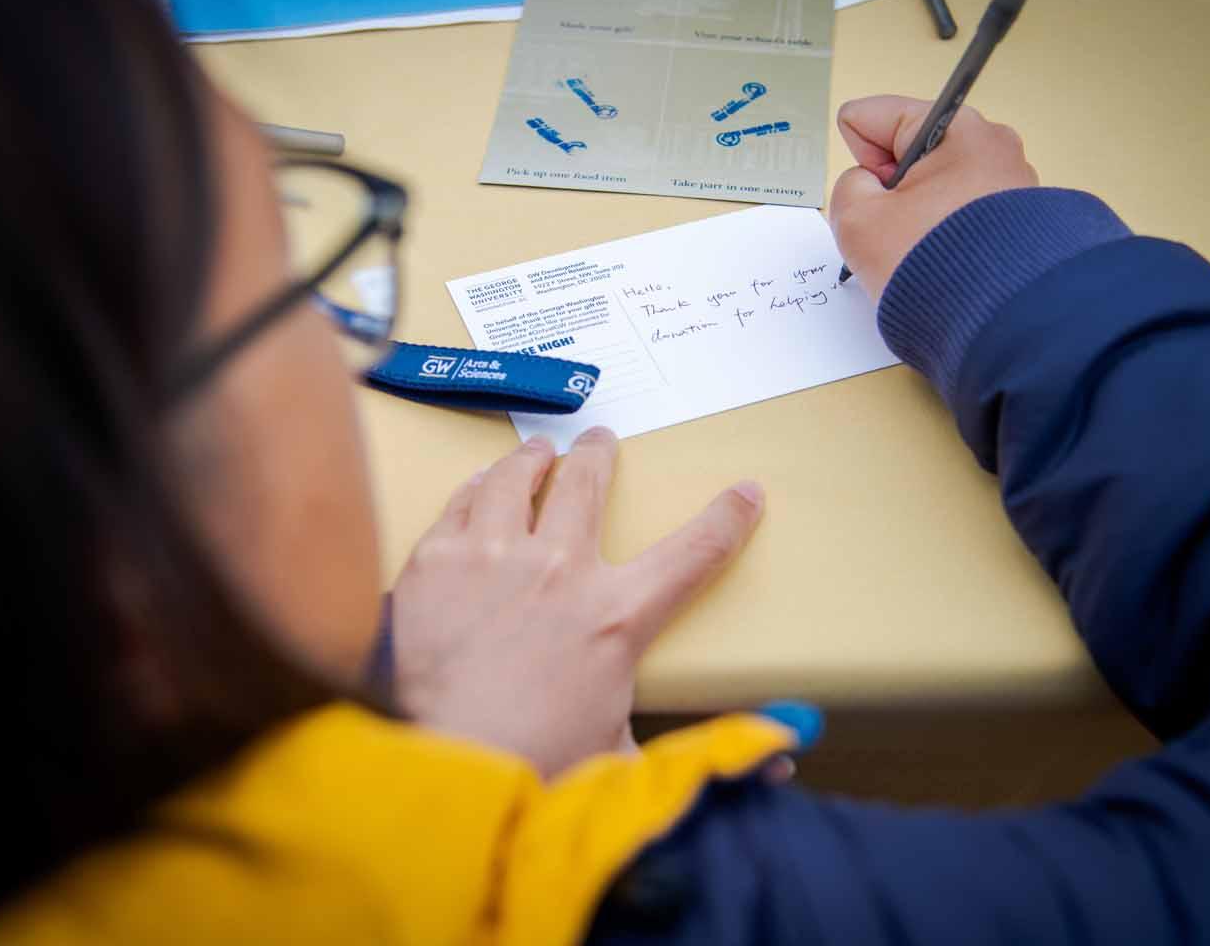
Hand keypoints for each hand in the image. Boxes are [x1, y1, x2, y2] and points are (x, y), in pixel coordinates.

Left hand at [390, 427, 763, 777]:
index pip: (691, 555)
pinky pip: (459, 503)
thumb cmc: (532, 768)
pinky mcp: (435, 561)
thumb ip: (686, 753)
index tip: (745, 493)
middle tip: (599, 440)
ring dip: (530, 459)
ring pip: (515, 480)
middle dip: (599, 454)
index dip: (726, 520)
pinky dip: (473, 488)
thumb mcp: (624, 760)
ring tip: (534, 451)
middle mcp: (558, 570)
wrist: (443, 766)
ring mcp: (492, 557)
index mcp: (616, 617)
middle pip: (587, 485)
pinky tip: (476, 487)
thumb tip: (774, 769)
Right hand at [828, 94, 1039, 300]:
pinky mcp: (1018, 220)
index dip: (857, 154)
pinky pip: (961, 214)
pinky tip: (941, 262)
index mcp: (954, 129)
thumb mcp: (857, 220)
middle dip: (889, 188)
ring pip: (935, 187)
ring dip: (915, 215)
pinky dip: (943, 234)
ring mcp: (1010, 183)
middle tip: (890, 226)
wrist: (999, 323)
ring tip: (917, 251)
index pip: (876, 116)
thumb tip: (868, 186)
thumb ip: (847, 186)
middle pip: (909, 152)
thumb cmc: (933, 266)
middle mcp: (992, 146)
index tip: (867, 188)